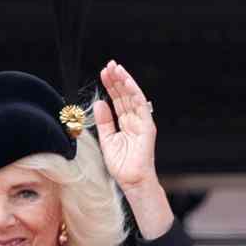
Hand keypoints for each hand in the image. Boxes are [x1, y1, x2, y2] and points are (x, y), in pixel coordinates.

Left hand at [91, 60, 171, 238]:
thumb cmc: (121, 164)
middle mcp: (135, 120)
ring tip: (116, 69)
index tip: (103, 73)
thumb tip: (98, 104)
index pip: (117, 100)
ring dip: (124, 82)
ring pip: (133, 97)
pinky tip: (126, 83)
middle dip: (117, 80)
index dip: (111, 86)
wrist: (131, 180)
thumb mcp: (106, 139)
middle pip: (125, 95)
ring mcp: (142, 122)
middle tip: (109, 65)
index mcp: (125, 123)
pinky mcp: (147, 127)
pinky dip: (134, 93)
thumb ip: (103, 122)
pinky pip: (141, 106)